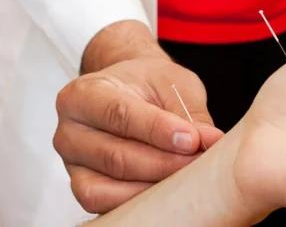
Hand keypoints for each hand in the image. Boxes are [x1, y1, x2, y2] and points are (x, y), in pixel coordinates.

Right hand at [53, 21, 222, 213]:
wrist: (128, 92)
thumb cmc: (147, 85)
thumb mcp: (172, 84)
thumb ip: (189, 113)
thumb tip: (211, 142)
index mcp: (84, 94)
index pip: (119, 114)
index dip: (158, 131)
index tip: (193, 140)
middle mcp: (70, 131)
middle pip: (117, 156)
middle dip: (165, 164)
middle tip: (201, 162)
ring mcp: (73, 163)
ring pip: (111, 187)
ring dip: (155, 186)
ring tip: (188, 176)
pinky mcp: (84, 186)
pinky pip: (106, 204)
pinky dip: (140, 201)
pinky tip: (167, 189)